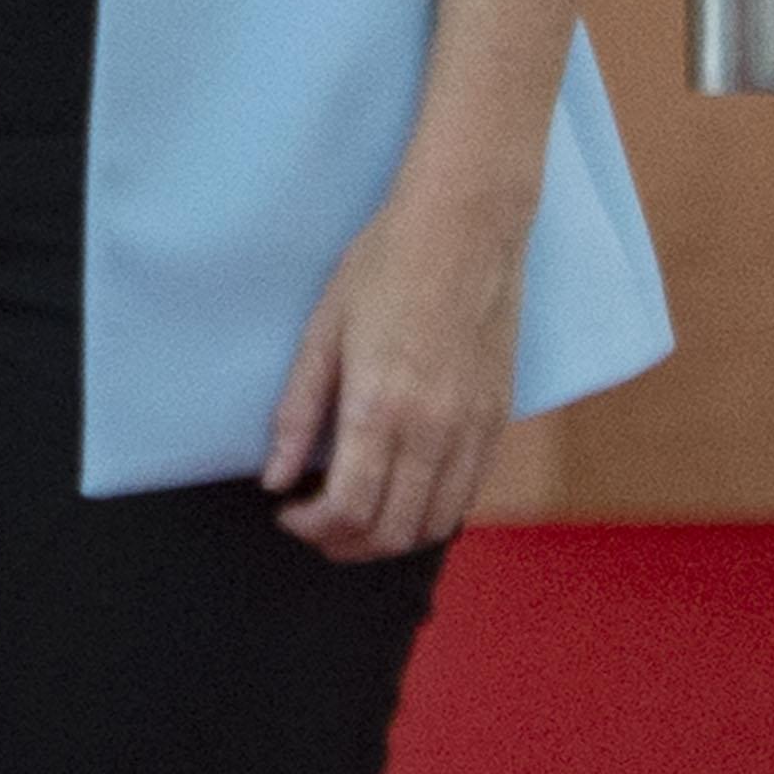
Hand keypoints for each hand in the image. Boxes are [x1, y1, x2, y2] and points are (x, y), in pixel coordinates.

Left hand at [262, 170, 530, 563]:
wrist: (465, 228)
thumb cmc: (383, 267)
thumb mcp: (322, 332)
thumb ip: (298, 413)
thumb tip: (274, 478)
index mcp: (380, 410)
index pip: (349, 510)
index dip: (312, 528)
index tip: (287, 513)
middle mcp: (433, 432)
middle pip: (392, 531)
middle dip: (346, 544)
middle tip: (315, 526)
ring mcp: (473, 430)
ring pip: (435, 524)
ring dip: (390, 539)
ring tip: (356, 521)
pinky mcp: (499, 419)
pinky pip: (468, 494)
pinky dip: (432, 513)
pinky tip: (404, 494)